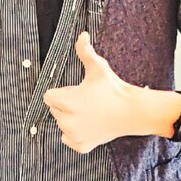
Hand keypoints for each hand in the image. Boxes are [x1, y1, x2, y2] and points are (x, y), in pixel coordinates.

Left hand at [43, 32, 135, 152]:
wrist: (132, 112)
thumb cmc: (114, 89)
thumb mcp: (98, 68)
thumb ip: (85, 51)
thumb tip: (82, 34)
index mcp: (67, 102)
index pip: (48, 97)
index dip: (60, 92)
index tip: (75, 91)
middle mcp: (67, 121)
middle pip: (55, 110)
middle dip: (66, 105)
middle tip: (86, 101)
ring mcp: (74, 135)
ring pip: (62, 124)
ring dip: (70, 119)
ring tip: (89, 113)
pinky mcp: (81, 146)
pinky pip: (68, 139)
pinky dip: (76, 134)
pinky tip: (89, 125)